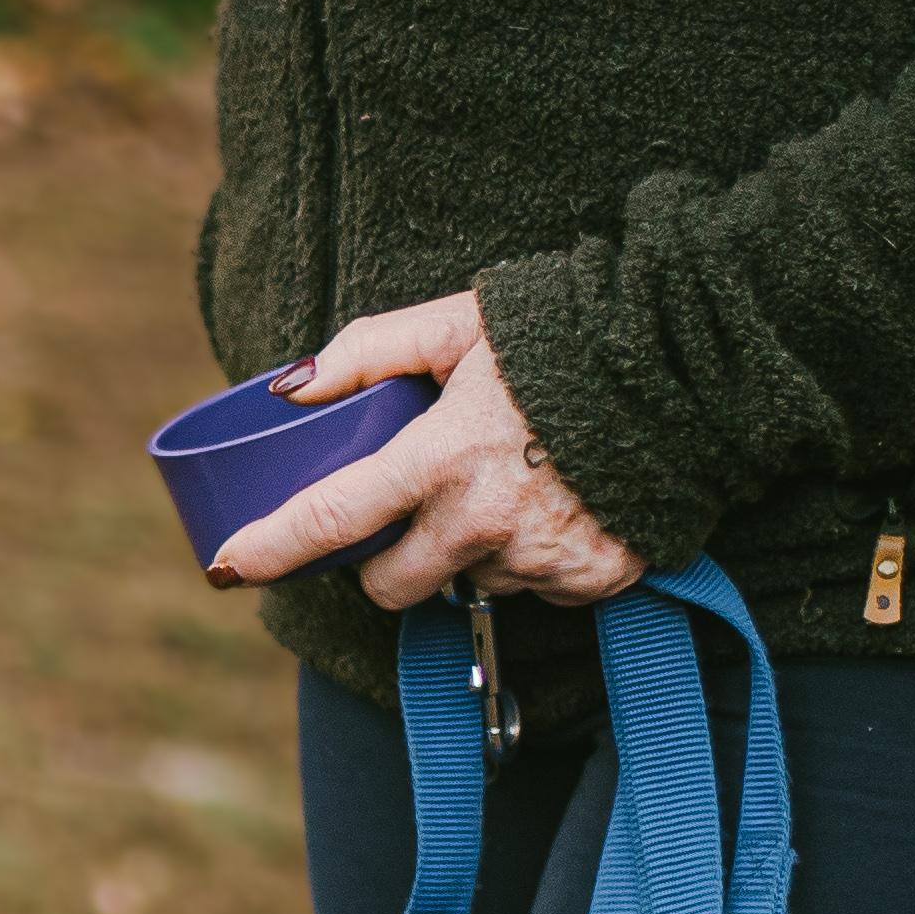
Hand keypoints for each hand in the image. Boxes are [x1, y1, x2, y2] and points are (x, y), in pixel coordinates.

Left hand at [206, 291, 644, 612]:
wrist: (687, 359)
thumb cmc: (561, 335)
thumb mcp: (456, 324)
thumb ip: (367, 352)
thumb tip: (288, 390)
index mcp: (443, 456)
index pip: (331, 518)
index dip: (271, 548)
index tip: (227, 566)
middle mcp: (487, 520)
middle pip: (390, 586)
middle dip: (385, 559)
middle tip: (414, 504)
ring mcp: (542, 557)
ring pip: (467, 583)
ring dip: (470, 549)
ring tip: (512, 479)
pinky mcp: (593, 577)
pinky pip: (534, 589)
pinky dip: (534, 557)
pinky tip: (559, 501)